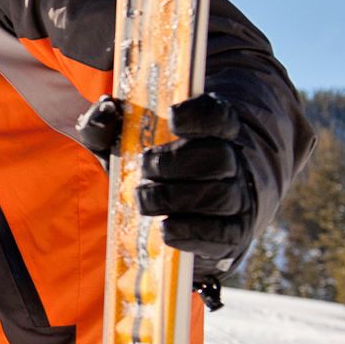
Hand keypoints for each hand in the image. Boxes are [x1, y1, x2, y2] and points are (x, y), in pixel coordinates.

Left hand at [73, 93, 258, 274]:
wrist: (187, 206)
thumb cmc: (154, 166)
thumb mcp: (125, 141)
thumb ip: (108, 123)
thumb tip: (106, 109)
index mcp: (214, 129)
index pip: (218, 115)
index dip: (198, 115)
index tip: (173, 117)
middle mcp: (234, 160)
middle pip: (219, 157)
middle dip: (175, 163)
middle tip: (145, 166)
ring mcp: (238, 197)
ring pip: (220, 196)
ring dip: (175, 198)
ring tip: (144, 198)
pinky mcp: (234, 232)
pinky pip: (222, 234)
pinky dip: (191, 232)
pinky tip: (165, 227)